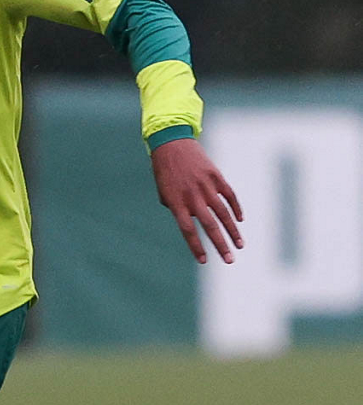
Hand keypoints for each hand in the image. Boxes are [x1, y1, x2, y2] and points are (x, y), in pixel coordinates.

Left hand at [150, 138, 242, 263]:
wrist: (172, 143)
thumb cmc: (165, 171)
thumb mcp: (164, 192)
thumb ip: (176, 208)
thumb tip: (193, 220)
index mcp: (177, 203)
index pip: (188, 231)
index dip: (196, 247)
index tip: (204, 261)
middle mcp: (192, 197)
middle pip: (209, 226)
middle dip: (221, 245)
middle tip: (230, 260)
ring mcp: (206, 187)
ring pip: (223, 213)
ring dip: (233, 231)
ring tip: (240, 245)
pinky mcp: (216, 177)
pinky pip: (229, 195)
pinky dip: (236, 208)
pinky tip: (240, 220)